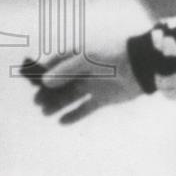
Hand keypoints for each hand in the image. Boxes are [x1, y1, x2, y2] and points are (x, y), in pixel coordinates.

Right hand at [26, 38, 141, 124]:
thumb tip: (44, 82)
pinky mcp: (105, 98)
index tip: (32, 81)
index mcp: (82, 54)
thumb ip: (66, 70)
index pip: (57, 62)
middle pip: (62, 82)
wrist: (143, 65)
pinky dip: (75, 115)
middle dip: (48, 92)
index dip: (44, 71)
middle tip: (37, 102)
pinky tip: (62, 121)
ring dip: (58, 104)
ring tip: (46, 112)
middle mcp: (86, 70)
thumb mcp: (88, 58)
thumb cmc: (115, 55)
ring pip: (71, 96)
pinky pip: (86, 108)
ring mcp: (95, 84)